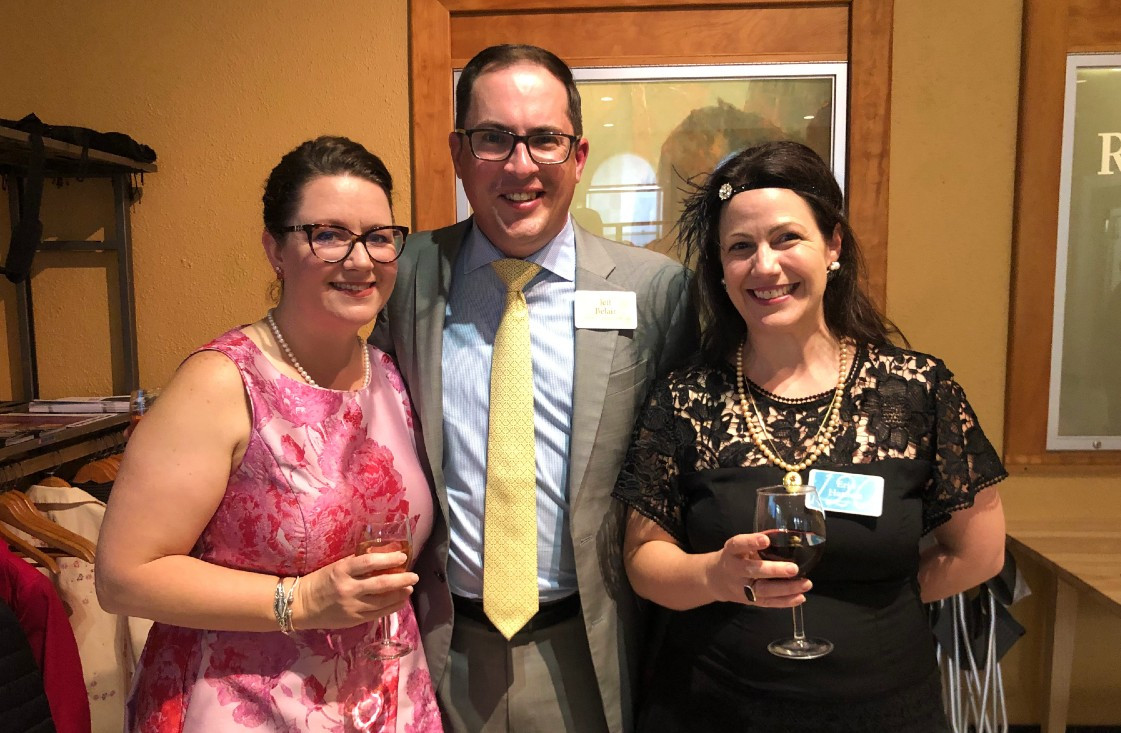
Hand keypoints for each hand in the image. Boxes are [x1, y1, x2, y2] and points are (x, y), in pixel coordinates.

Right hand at [291, 551, 418, 630]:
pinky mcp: (354, 620)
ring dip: (400, 594)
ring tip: (409, 588)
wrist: (301, 605)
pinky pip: (378, 614)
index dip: (389, 559)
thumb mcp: (336, 567)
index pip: (369, 562)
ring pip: (383, 601)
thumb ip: (357, 564)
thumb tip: (383, 558)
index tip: (403, 557)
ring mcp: (352, 606)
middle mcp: (348, 589)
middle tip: (414, 576)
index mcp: (342, 571)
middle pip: (381, 584)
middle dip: (402, 579)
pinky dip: (391, 607)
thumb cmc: (320, 581)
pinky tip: (400, 601)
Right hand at [704, 532, 811, 607]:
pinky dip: (785, 602)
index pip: (738, 545)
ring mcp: (741, 588)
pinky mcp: (749, 601)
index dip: (751, 542)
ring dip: (786, 588)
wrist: (716, 579)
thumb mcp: (740, 546)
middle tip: (794, 568)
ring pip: (763, 590)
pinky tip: (800, 597)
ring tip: (806, 584)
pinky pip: (768, 603)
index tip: (766, 540)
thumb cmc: (735, 557)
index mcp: (731, 552)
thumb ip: (757, 541)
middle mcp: (735, 570)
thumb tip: (785, 534)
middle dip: (774, 571)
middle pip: (752, 571)